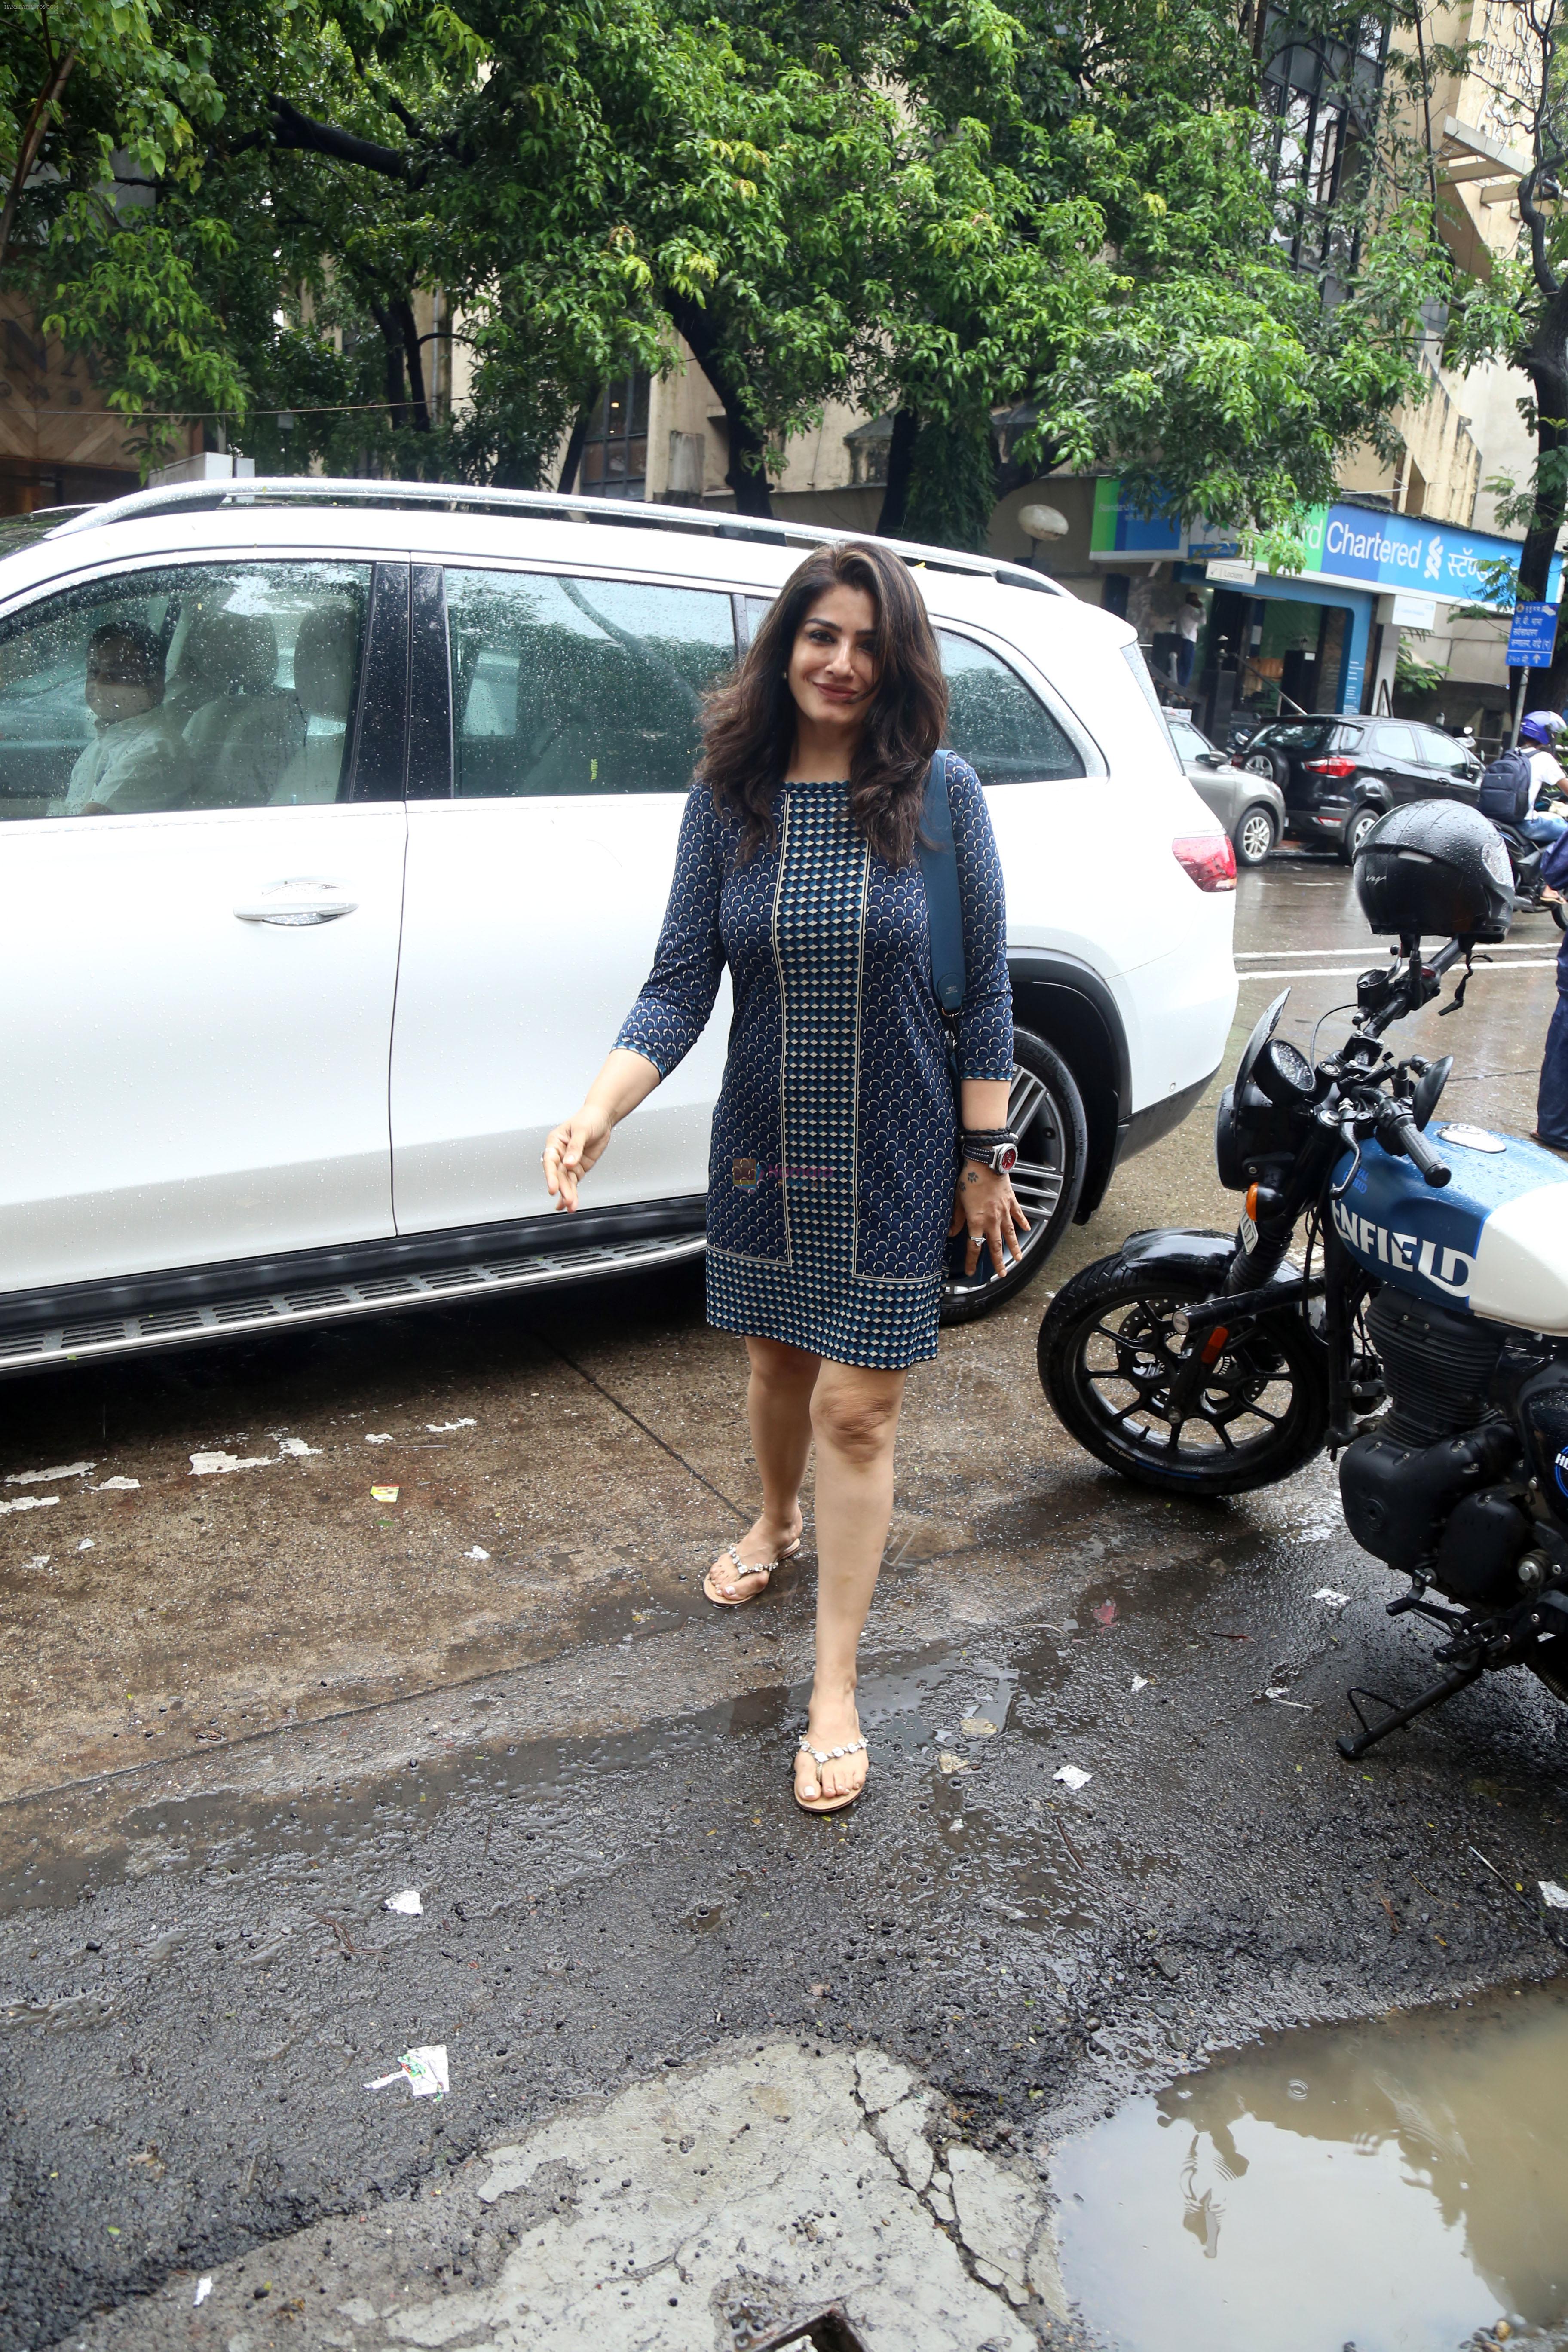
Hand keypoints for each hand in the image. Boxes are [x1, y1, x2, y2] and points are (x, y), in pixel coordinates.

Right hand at [542, 1103, 613, 1210]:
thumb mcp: (582, 1130)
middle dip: (562, 1188)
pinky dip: (572, 1193)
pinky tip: (569, 1204)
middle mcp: (559, 1154)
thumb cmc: (589, 1118)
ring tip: (570, 1206)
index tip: (553, 1187)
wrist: (602, 1118)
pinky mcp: (578, 1168)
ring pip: (565, 1181)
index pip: (550, 1161)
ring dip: (567, 1194)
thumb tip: (569, 1162)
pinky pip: (573, 1183)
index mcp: (555, 1142)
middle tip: (567, 1200)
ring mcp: (568, 1163)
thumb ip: (575, 1147)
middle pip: (558, 1174)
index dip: (551, 1175)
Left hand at [948, 1159, 1029, 1277]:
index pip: (974, 1246)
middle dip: (998, 1262)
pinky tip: (1026, 1230)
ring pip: (1010, 1235)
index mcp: (977, 1221)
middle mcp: (992, 1220)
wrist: (986, 1162)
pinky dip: (1023, 1223)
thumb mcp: (958, 1200)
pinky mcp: (1011, 1201)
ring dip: (1014, 1248)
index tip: (971, 1271)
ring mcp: (1004, 1211)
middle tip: (1002, 1274)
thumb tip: (952, 1232)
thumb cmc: (969, 1179)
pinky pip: (1018, 1215)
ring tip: (1017, 1259)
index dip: (972, 1261)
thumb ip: (957, 1218)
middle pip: (995, 1246)